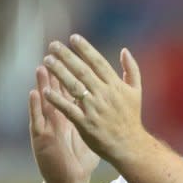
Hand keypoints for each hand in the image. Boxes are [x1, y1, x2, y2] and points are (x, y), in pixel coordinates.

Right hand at [29, 66, 99, 182]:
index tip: (76, 57)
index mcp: (72, 115)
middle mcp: (59, 118)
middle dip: (57, 73)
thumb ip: (99, 115)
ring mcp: (49, 126)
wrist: (72, 179)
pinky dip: (36, 107)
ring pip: (45, 102)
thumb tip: (110, 100)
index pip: (72, 91)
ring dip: (43, 84)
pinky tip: (34, 94)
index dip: (74, 75)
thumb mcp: (92, 132)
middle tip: (54, 54)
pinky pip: (38, 120)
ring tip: (41, 67)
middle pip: (57, 92)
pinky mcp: (42, 138)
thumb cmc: (84, 156)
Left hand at [41, 34, 144, 164]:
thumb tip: (124, 50)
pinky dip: (58, 100)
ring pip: (74, 87)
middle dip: (67, 56)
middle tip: (53, 45)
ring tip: (47, 61)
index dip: (85, 49)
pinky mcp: (86, 123)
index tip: (73, 38)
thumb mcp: (136, 91)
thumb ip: (131, 70)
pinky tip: (46, 90)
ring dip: (59, 72)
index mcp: (116, 86)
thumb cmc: (131, 117)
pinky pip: (69, 109)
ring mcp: (94, 109)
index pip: (98, 63)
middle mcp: (104, 95)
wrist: (129, 144)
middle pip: (83, 71)